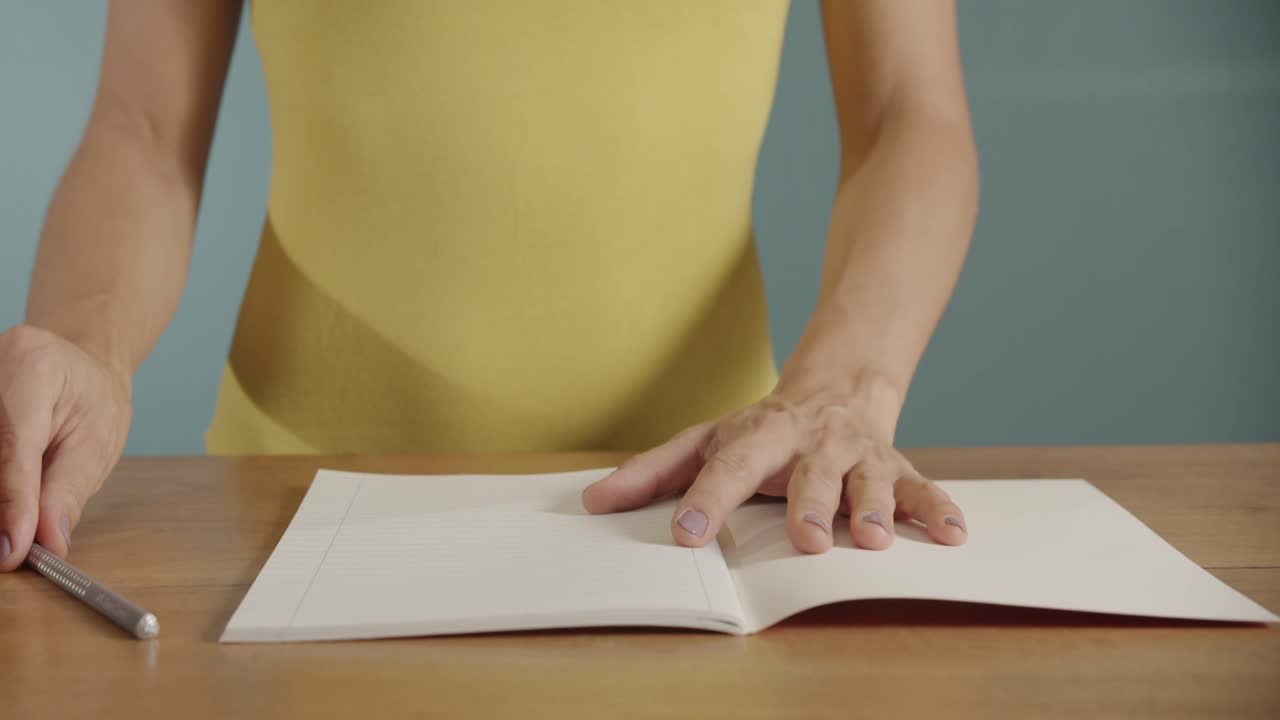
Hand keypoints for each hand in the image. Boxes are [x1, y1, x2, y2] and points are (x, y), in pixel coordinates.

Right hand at [0, 325, 131, 569]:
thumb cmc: (94, 402)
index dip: (12, 502)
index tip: (12, 550)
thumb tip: (47, 542)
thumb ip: (67, 493)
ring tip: (14, 532)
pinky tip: (8, 507)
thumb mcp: (97, 445)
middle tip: (11, 550)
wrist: (79, 368)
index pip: (13, 444)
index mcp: (34, 366)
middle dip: (1, 506)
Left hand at [582, 385, 965, 552]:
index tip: (687, 532)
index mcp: (759, 435)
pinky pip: (922, 487)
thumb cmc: (763, 428)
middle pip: (810, 473)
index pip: (729, 466)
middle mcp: (812, 441)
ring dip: (875, 507)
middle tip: (806, 540)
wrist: (838, 384)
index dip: (707, 499)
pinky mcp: (896, 466)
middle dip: (809, 505)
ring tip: (876, 538)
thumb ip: (653, 471)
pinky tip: (952, 534)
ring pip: (868, 479)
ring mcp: (857, 454)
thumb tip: (594, 501)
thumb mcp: (707, 439)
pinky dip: (938, 509)